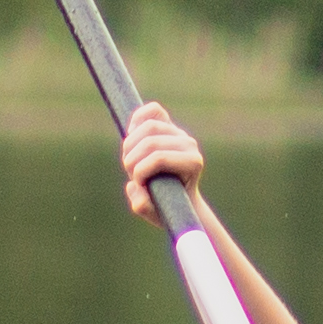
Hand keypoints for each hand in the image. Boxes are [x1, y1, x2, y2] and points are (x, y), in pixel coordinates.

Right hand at [118, 103, 202, 219]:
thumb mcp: (153, 213)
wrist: (178, 199)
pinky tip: (131, 135)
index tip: (138, 184)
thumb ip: (143, 205)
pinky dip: (137, 119)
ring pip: (147, 127)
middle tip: (130, 173)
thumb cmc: (167, 206)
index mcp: (193, 163)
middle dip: (132, 159)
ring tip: (129, 160)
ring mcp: (180, 133)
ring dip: (129, 145)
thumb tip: (134, 188)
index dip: (140, 171)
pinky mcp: (169, 125)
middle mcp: (190, 144)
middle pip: (150, 142)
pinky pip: (152, 110)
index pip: (159, 158)